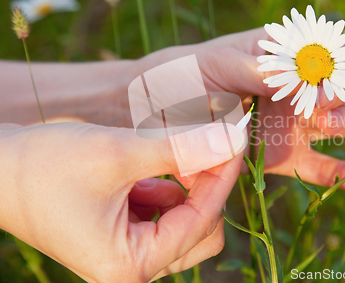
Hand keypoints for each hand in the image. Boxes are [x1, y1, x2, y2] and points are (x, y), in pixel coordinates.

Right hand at [0, 121, 244, 281]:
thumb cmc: (45, 166)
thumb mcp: (118, 154)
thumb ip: (180, 149)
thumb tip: (233, 141)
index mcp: (129, 266)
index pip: (201, 221)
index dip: (223, 176)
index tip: (236, 138)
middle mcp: (130, 270)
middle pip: (200, 231)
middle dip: (208, 186)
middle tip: (210, 144)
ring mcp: (127, 254)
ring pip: (185, 223)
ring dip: (188, 187)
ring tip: (179, 153)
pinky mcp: (122, 236)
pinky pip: (163, 216)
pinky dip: (167, 189)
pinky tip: (153, 168)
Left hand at [137, 29, 344, 188]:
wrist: (153, 114)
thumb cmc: (181, 75)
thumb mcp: (216, 63)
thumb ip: (259, 69)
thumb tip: (301, 73)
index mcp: (281, 53)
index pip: (327, 50)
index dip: (330, 62)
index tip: (312, 76)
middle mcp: (294, 87)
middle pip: (342, 86)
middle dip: (338, 92)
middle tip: (316, 101)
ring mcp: (291, 123)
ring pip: (338, 124)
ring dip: (343, 123)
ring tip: (321, 123)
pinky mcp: (284, 156)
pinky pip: (321, 166)